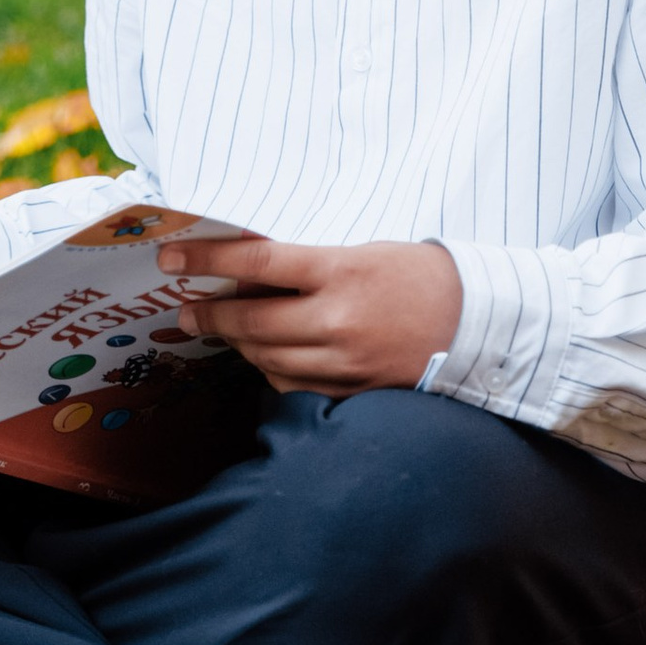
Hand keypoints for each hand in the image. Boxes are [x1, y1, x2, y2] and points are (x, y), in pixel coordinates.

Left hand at [160, 235, 460, 393]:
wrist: (476, 322)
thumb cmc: (417, 276)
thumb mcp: (361, 252)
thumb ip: (308, 265)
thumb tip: (247, 273)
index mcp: (341, 271)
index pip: (257, 262)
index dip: (205, 259)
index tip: (170, 257)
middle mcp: (338, 319)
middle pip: (252, 320)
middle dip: (209, 314)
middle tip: (186, 310)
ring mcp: (345, 362)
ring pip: (266, 358)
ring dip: (238, 343)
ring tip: (222, 330)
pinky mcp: (353, 392)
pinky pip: (293, 387)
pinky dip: (271, 371)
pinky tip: (266, 357)